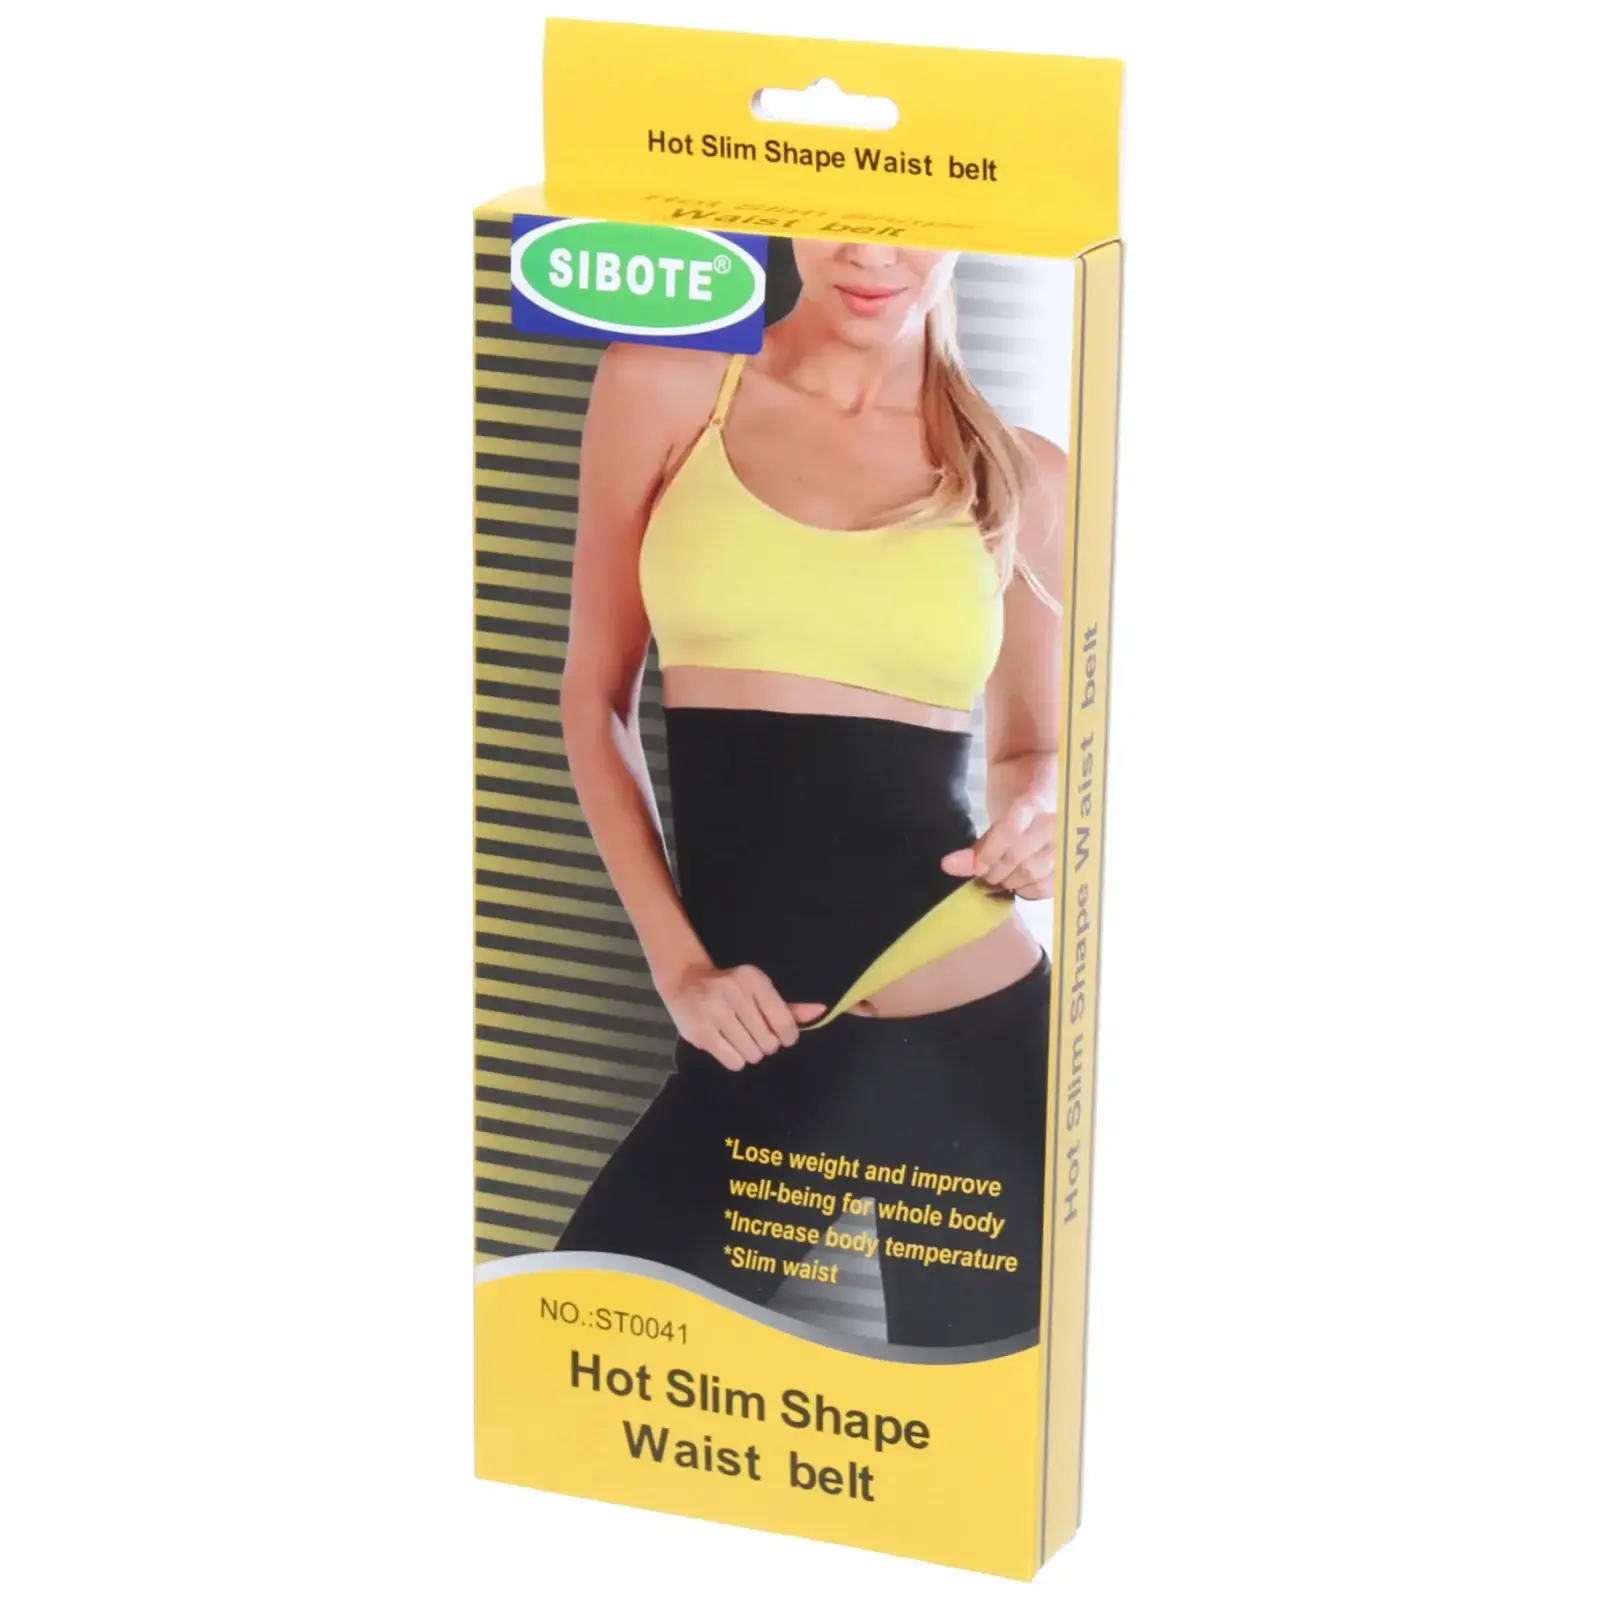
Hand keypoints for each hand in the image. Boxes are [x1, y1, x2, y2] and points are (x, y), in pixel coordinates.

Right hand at [660, 962, 825, 1071]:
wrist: (685, 982)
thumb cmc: (730, 989)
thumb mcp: (759, 991)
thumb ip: (789, 1006)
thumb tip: (821, 1012)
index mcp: (754, 980)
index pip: (784, 1022)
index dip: (788, 1037)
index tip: (782, 1038)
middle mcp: (734, 992)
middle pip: (768, 1041)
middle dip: (766, 1045)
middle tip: (754, 1036)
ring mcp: (715, 1011)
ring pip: (751, 1053)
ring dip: (750, 1053)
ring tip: (739, 1040)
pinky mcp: (700, 1030)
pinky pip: (733, 1061)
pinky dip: (735, 1059)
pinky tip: (727, 1046)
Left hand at [940, 798, 1056, 899]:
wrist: (1043, 814)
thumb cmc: (1015, 822)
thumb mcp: (994, 828)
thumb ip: (975, 848)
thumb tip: (948, 865)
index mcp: (1031, 805)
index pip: (1009, 830)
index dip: (990, 853)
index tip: (977, 867)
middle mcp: (1055, 824)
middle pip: (1020, 857)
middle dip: (997, 872)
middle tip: (986, 877)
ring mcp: (1067, 846)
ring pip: (1033, 873)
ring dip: (1010, 882)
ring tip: (1000, 879)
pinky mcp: (1071, 868)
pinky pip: (1045, 887)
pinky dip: (1026, 890)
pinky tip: (1018, 884)